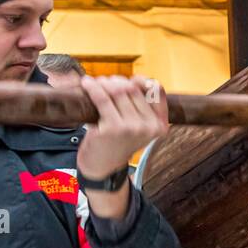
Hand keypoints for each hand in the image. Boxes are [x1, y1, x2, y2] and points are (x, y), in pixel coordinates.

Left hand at [77, 75, 169, 219]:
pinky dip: (92, 88)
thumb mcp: (139, 128)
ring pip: (118, 90)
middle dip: (117, 81)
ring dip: (104, 83)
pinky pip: (102, 98)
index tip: (128, 80)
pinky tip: (86, 84)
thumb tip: (133, 79)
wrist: (103, 167)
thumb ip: (142, 107)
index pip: (157, 90)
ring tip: (95, 84)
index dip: (142, 80)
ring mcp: (132, 127)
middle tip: (105, 83)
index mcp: (160, 125)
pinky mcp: (113, 127)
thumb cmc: (118, 143)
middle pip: (133, 88)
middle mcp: (150, 126)